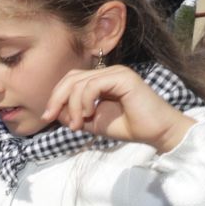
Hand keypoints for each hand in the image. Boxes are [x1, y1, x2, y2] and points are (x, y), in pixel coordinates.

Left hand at [42, 65, 193, 154]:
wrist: (156, 133)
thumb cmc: (128, 127)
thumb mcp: (93, 122)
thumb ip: (74, 115)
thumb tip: (54, 111)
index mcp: (101, 80)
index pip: (70, 80)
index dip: (55, 96)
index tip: (48, 117)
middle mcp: (108, 73)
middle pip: (71, 78)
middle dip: (56, 98)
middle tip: (51, 117)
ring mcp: (116, 72)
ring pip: (79, 82)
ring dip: (72, 105)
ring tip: (78, 124)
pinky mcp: (123, 77)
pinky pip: (93, 85)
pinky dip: (85, 100)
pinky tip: (89, 114)